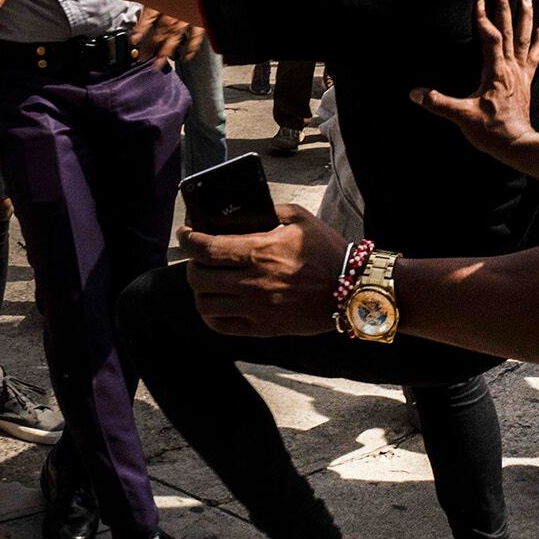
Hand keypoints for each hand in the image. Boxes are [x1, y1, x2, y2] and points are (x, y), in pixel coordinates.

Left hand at [131, 8, 203, 66]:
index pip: (149, 17)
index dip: (141, 29)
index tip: (133, 40)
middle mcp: (175, 10)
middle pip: (160, 31)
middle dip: (150, 46)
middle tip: (141, 58)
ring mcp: (189, 17)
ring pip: (175, 37)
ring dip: (166, 51)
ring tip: (157, 65)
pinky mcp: (202, 18)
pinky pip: (197, 35)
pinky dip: (193, 47)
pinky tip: (186, 57)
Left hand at [181, 203, 348, 336]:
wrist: (353, 290)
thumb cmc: (327, 251)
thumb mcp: (299, 218)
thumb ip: (268, 210)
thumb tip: (240, 210)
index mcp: (259, 252)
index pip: (205, 248)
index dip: (187, 240)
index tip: (185, 234)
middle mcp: (252, 282)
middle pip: (198, 277)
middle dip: (192, 264)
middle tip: (199, 259)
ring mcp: (256, 309)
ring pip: (204, 304)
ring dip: (200, 291)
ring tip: (207, 282)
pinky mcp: (263, 329)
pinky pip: (221, 326)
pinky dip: (210, 316)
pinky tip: (216, 305)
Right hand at [411, 0, 538, 156]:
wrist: (517, 145)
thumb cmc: (491, 130)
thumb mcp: (461, 116)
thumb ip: (438, 102)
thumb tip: (414, 93)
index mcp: (495, 72)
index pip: (489, 38)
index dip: (483, 18)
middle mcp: (510, 68)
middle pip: (508, 32)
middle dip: (505, 9)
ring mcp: (520, 74)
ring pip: (524, 39)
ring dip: (526, 18)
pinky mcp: (526, 81)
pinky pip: (535, 56)